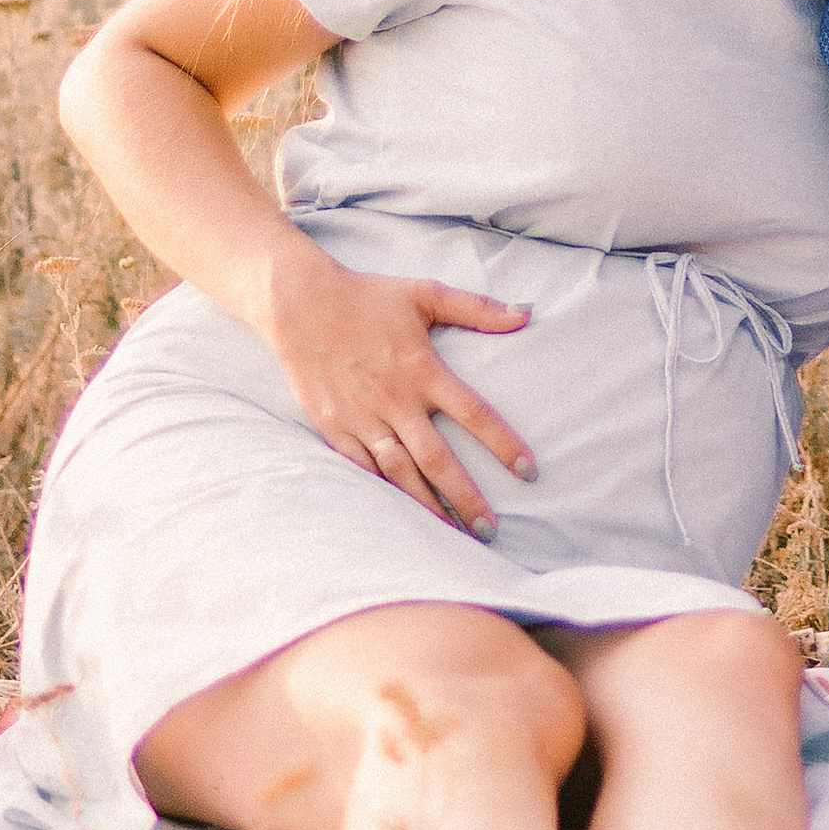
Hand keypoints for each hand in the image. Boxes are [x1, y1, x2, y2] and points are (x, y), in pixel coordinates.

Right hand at [260, 243, 533, 536]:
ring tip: (451, 535)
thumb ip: (478, 309)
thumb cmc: (369, 296)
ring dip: (426, 506)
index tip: (528, 472)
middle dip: (465, 497)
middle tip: (490, 530)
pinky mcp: (334, 428)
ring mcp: (362, 418)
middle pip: (437, 459)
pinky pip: (362, 470)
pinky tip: (399, 518)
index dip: (503, 443)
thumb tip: (526, 315)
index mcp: (422, 369)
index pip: (473, 413)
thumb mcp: (426, 294)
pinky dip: (382, 494)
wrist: (300, 304)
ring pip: (399, 473)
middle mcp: (394, 400)